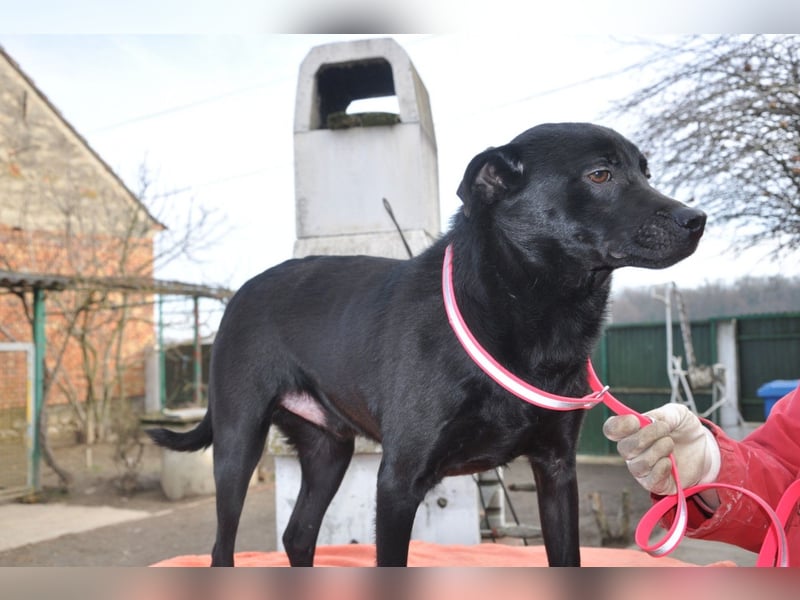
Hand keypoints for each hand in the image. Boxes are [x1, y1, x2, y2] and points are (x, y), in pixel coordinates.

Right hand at [603, 403, 720, 495]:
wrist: (704, 449)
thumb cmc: (684, 429)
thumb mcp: (678, 414)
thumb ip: (662, 414)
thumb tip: (648, 420)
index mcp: (631, 431)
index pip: (611, 429)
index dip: (619, 426)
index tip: (636, 421)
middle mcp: (632, 451)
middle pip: (624, 448)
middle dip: (645, 437)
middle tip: (664, 430)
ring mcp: (643, 469)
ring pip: (638, 465)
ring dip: (657, 452)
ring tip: (670, 444)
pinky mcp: (656, 484)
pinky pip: (650, 481)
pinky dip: (661, 470)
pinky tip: (670, 462)